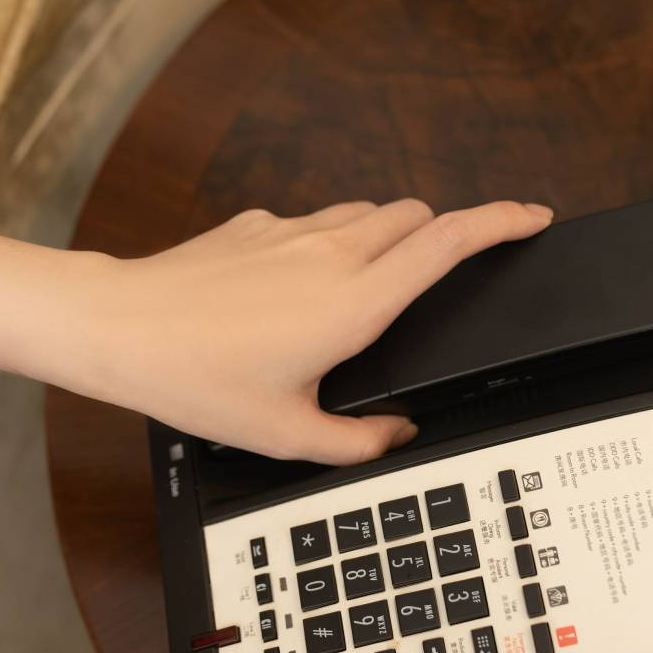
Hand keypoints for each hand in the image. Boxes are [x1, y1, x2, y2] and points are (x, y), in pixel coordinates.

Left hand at [67, 199, 552, 464]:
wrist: (119, 328)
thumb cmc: (195, 379)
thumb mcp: (285, 434)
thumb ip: (356, 440)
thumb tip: (394, 434)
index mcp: (354, 302)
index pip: (450, 240)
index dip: (503, 221)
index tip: (533, 217)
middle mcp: (331, 253)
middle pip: (418, 215)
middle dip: (446, 234)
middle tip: (447, 274)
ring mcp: (292, 231)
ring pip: (369, 212)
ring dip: (389, 237)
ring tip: (368, 291)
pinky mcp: (256, 224)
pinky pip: (316, 221)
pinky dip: (331, 243)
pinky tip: (298, 290)